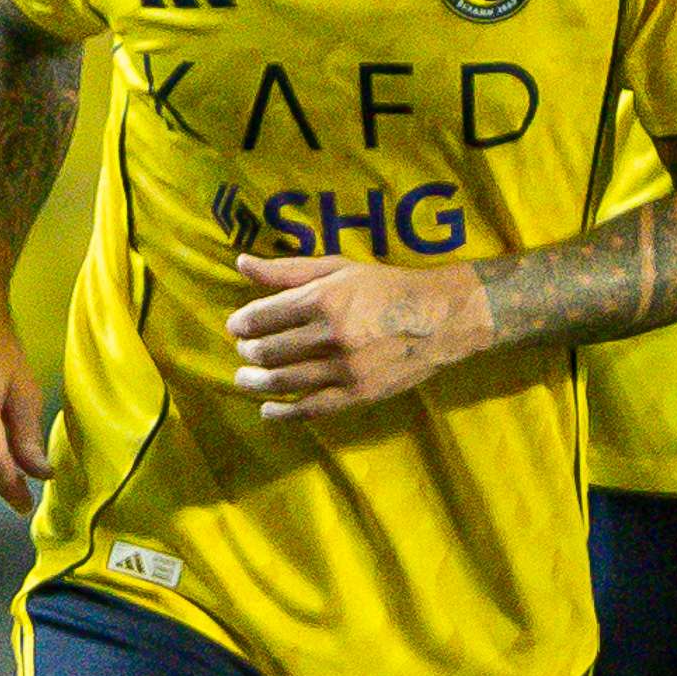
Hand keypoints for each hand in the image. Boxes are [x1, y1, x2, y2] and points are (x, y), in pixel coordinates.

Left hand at [226, 253, 492, 417]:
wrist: (440, 318)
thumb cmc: (385, 287)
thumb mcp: (337, 268)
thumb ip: (287, 270)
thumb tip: (241, 262)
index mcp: (324, 298)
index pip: (264, 316)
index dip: (242, 324)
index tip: (236, 328)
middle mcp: (331, 334)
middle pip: (269, 351)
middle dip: (249, 352)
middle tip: (244, 351)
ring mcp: (345, 368)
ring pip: (284, 381)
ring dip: (256, 381)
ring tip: (244, 378)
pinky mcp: (358, 394)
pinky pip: (311, 409)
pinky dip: (283, 413)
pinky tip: (268, 410)